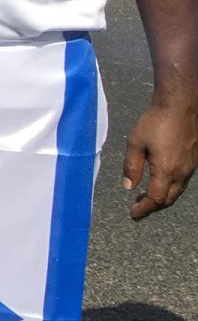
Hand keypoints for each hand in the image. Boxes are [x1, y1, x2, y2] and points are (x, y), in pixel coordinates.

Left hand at [124, 98, 197, 219]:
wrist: (181, 106)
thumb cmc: (156, 121)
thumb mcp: (135, 142)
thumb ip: (131, 166)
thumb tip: (129, 186)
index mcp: (166, 170)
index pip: (156, 198)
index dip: (144, 209)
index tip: (133, 214)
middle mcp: (182, 172)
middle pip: (168, 198)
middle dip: (152, 206)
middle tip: (137, 207)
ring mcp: (190, 167)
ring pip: (177, 191)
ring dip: (162, 197)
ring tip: (146, 196)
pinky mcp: (194, 160)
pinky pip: (183, 181)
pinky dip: (170, 187)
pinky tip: (160, 182)